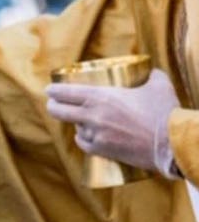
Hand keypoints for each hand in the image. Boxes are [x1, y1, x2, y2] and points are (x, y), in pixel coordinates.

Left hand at [45, 69, 180, 175]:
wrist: (171, 144)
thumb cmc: (164, 113)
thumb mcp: (159, 85)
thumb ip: (152, 75)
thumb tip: (151, 71)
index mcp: (100, 97)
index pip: (65, 92)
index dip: (53, 91)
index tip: (49, 90)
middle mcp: (92, 116)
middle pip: (59, 111)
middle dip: (53, 106)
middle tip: (54, 104)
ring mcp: (96, 134)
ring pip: (74, 128)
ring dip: (75, 123)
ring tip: (78, 119)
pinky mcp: (102, 150)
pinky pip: (84, 144)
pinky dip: (83, 139)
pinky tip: (84, 135)